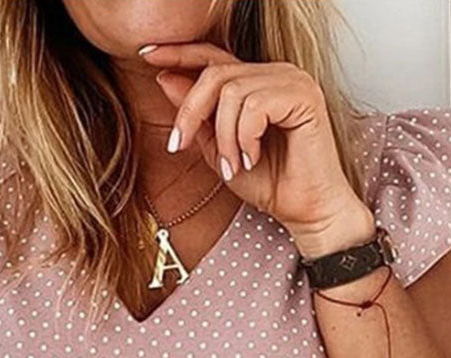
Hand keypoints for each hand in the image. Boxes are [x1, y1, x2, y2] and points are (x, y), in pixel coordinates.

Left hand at [139, 43, 375, 256]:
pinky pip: (254, 106)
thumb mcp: (219, 150)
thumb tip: (165, 78)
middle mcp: (275, 73)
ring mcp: (292, 81)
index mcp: (256, 81)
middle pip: (215, 73)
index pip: (212, 57)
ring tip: (233, 166)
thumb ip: (197, 117)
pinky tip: (253, 158)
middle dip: (190, 112)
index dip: (179, 53)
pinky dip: (244, 138)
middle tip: (177, 147)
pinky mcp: (304, 96)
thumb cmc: (271, 183)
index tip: (146, 54)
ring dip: (223, 137)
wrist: (305, 211)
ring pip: (232, 91)